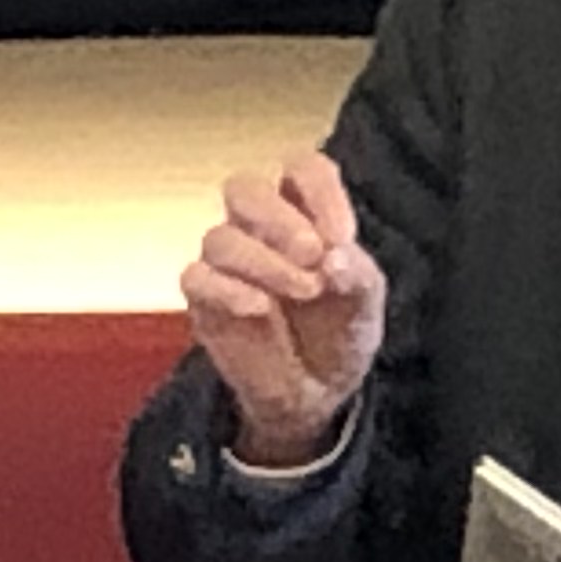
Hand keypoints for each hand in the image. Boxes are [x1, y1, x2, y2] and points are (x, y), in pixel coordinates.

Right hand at [181, 151, 384, 466]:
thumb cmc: (339, 331)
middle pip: (244, 189)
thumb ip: (357, 276)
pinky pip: (196, 278)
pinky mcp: (203, 298)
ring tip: (305, 291)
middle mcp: (258, 227)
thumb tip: (334, 256)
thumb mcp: (364, 305)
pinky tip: (259, 308)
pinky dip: (227, 290)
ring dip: (265, 263)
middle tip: (313, 254)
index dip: (319, 191)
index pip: (300, 169)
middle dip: (280, 219)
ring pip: (220, 238)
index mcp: (303, 212)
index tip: (341, 235)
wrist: (317, 392)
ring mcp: (227, 262)